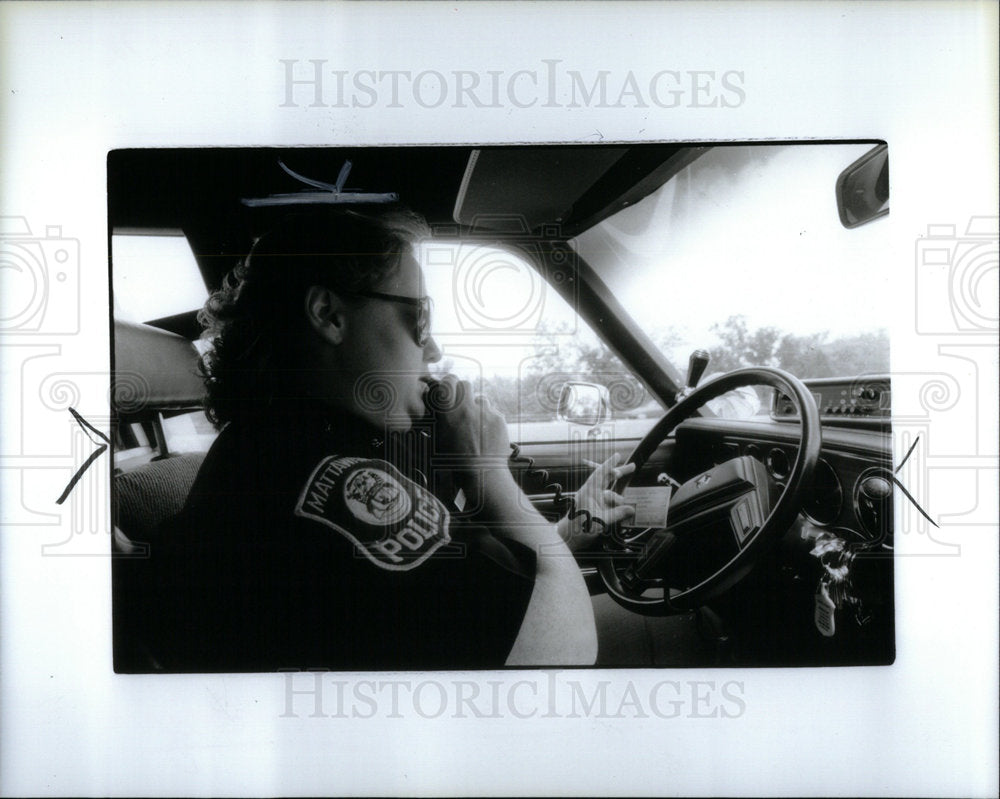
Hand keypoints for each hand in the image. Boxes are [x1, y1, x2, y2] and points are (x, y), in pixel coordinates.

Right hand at [422, 375, 512, 511]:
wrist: (482, 475)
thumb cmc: (455, 462)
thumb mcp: (438, 441)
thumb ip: (436, 421)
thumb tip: (435, 407)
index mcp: (448, 412)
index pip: (448, 381)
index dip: (449, 383)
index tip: (449, 389)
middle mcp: (466, 408)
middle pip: (465, 384)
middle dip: (463, 392)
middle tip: (462, 406)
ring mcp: (484, 412)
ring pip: (481, 398)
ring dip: (477, 407)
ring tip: (476, 425)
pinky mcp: (499, 418)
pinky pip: (493, 411)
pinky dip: (489, 419)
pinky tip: (486, 434)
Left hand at [558, 453, 635, 551]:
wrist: (569, 538)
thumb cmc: (579, 528)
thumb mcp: (600, 520)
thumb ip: (616, 514)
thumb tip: (631, 509)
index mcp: (589, 491)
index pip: (600, 473)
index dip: (609, 463)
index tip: (618, 455)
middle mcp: (592, 494)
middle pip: (607, 479)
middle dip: (619, 473)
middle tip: (632, 467)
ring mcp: (594, 501)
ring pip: (610, 493)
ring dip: (618, 498)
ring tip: (624, 506)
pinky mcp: (597, 509)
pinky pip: (610, 504)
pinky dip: (617, 507)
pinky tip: (624, 512)